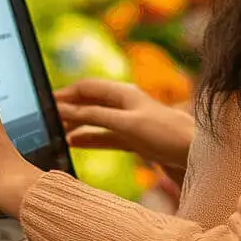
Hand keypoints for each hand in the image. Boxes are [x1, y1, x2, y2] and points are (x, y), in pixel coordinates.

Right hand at [55, 80, 194, 169]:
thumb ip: (95, 116)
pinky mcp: (133, 138)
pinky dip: (89, 138)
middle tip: (45, 119)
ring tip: (55, 132)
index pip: (86, 87)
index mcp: (123, 93)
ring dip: (76, 124)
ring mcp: (128, 121)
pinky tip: (74, 143)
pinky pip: (104, 135)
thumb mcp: (126, 124)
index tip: (44, 102)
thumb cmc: (166, 134)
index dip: (65, 93)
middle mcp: (124, 104)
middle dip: (68, 109)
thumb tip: (65, 110)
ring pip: (95, 119)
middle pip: (89, 102)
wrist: (196, 153)